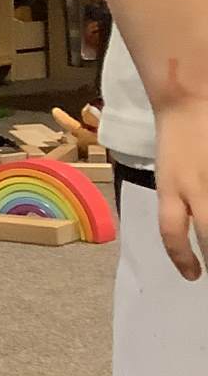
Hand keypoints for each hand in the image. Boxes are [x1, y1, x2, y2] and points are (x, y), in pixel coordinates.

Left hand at [153, 98, 207, 279]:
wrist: (188, 99)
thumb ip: (179, 202)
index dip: (182, 259)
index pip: (172, 234)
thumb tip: (194, 230)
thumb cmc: (179, 139)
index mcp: (171, 189)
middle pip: (207, 235)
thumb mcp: (170, 175)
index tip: (192, 276)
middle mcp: (193, 187)